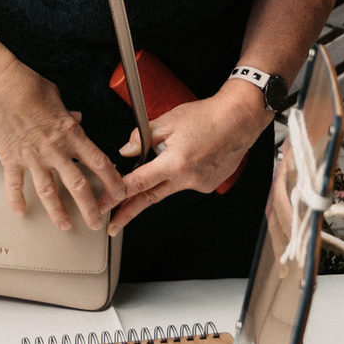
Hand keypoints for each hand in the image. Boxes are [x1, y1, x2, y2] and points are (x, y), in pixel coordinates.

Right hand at [0, 60, 126, 233]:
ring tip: (64, 226)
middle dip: (89, 207)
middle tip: (95, 222)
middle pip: (78, 185)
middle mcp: (55, 149)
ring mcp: (33, 157)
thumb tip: (76, 119)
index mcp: (70, 133)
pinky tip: (20, 211)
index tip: (119, 193)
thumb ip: (68, 114)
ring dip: (57, 211)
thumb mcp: (55, 97)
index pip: (99, 162)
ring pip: (49, 192)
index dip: (112, 181)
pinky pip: (15, 185)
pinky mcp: (11, 159)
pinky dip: (17, 200)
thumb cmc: (26, 85)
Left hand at [107, 84, 271, 232]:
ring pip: (169, 188)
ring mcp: (199, 184)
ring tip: (178, 151)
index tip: (105, 205)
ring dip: (161, 180)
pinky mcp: (208, 186)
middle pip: (150, 198)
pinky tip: (192, 155)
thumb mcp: (168, 120)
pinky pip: (186, 183)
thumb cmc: (206, 116)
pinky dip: (182, 173)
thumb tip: (126, 151)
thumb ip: (143, 138)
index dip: (118, 195)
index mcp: (174, 162)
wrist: (238, 120)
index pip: (139, 183)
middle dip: (128, 213)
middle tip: (112, 226)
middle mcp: (187, 178)